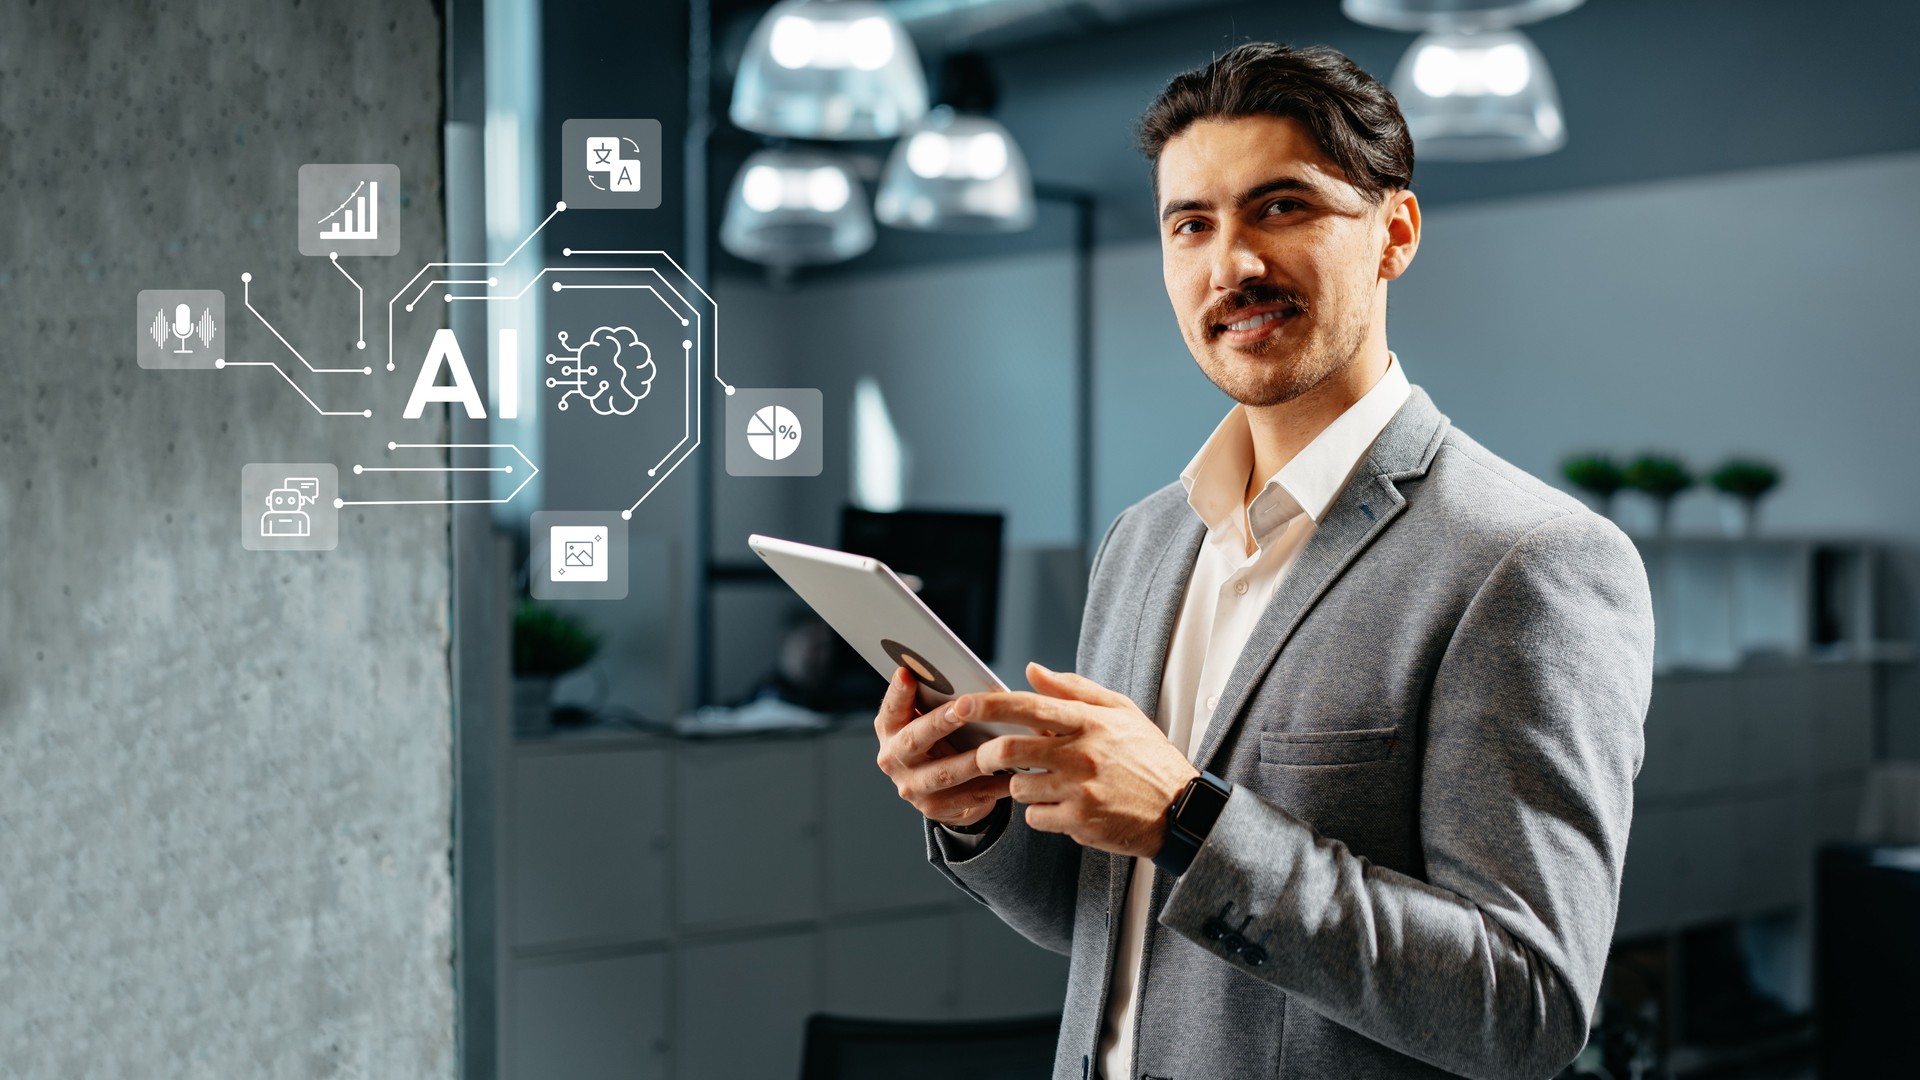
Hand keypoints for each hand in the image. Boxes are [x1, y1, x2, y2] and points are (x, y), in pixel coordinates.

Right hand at [872, 666, 1013, 828]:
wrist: (941, 790)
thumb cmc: (940, 738)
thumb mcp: (928, 718)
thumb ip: (933, 699)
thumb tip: (951, 672)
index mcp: (889, 730)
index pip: (890, 709)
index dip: (897, 693)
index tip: (907, 673)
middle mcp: (893, 759)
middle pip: (913, 740)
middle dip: (939, 723)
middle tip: (962, 708)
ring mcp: (912, 787)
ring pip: (945, 772)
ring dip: (973, 758)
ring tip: (998, 746)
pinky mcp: (935, 808)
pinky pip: (969, 796)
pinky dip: (994, 785)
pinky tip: (1015, 776)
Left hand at [967, 662, 1198, 858]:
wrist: (1181, 809)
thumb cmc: (1147, 755)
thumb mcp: (1121, 711)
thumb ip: (1073, 689)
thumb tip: (1031, 670)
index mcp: (1090, 722)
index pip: (1029, 707)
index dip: (988, 705)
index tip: (962, 705)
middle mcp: (1082, 754)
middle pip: (1008, 750)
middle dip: (988, 754)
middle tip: (989, 757)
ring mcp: (1080, 790)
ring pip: (1018, 787)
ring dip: (1021, 786)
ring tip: (1044, 783)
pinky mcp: (1080, 822)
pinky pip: (1034, 817)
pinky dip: (1040, 813)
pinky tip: (1061, 806)